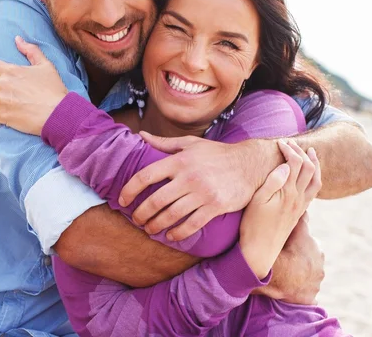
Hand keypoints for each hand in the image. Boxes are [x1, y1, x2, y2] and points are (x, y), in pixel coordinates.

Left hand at [0, 36, 67, 133]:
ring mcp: (1, 101)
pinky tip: (12, 119)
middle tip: (9, 97)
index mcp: (11, 71)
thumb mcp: (46, 65)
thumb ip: (31, 50)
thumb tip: (18, 39)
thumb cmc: (53, 89)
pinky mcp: (2, 116)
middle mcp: (2, 85)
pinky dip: (0, 119)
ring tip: (13, 109)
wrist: (57, 112)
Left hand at [119, 131, 282, 241]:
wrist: (249, 164)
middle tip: (136, 220)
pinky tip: (171, 236)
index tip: (122, 200)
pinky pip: (191, 225)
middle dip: (141, 214)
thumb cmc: (217, 153)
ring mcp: (202, 193)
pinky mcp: (215, 207)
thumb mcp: (191, 144)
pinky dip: (177, 233)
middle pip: (156, 200)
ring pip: (171, 215)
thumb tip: (140, 135)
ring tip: (150, 229)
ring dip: (156, 226)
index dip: (130, 189)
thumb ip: (164, 143)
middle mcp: (189, 176)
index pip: (146, 175)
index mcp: (180, 160)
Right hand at [239, 141, 320, 278]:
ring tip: (311, 153)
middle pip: (309, 168)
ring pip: (316, 180)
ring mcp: (301, 206)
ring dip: (315, 164)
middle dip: (302, 152)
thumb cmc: (253, 225)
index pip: (295, 163)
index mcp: (288, 193)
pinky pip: (314, 191)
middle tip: (291, 144)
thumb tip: (285, 166)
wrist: (260, 251)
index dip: (289, 149)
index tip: (279, 143)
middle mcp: (298, 198)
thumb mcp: (257, 201)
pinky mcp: (299, 213)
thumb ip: (272, 182)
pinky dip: (314, 177)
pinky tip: (308, 175)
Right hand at [254, 213, 324, 303]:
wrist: (281, 275)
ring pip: (309, 275)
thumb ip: (299, 218)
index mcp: (316, 248)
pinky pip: (305, 293)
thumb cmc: (285, 249)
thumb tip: (304, 206)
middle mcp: (320, 264)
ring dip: (301, 274)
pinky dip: (300, 290)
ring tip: (287, 273)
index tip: (291, 245)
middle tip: (287, 258)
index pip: (308, 241)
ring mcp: (316, 282)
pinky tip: (291, 287)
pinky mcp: (311, 297)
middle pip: (311, 258)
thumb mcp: (291, 228)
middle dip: (302, 258)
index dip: (298, 242)